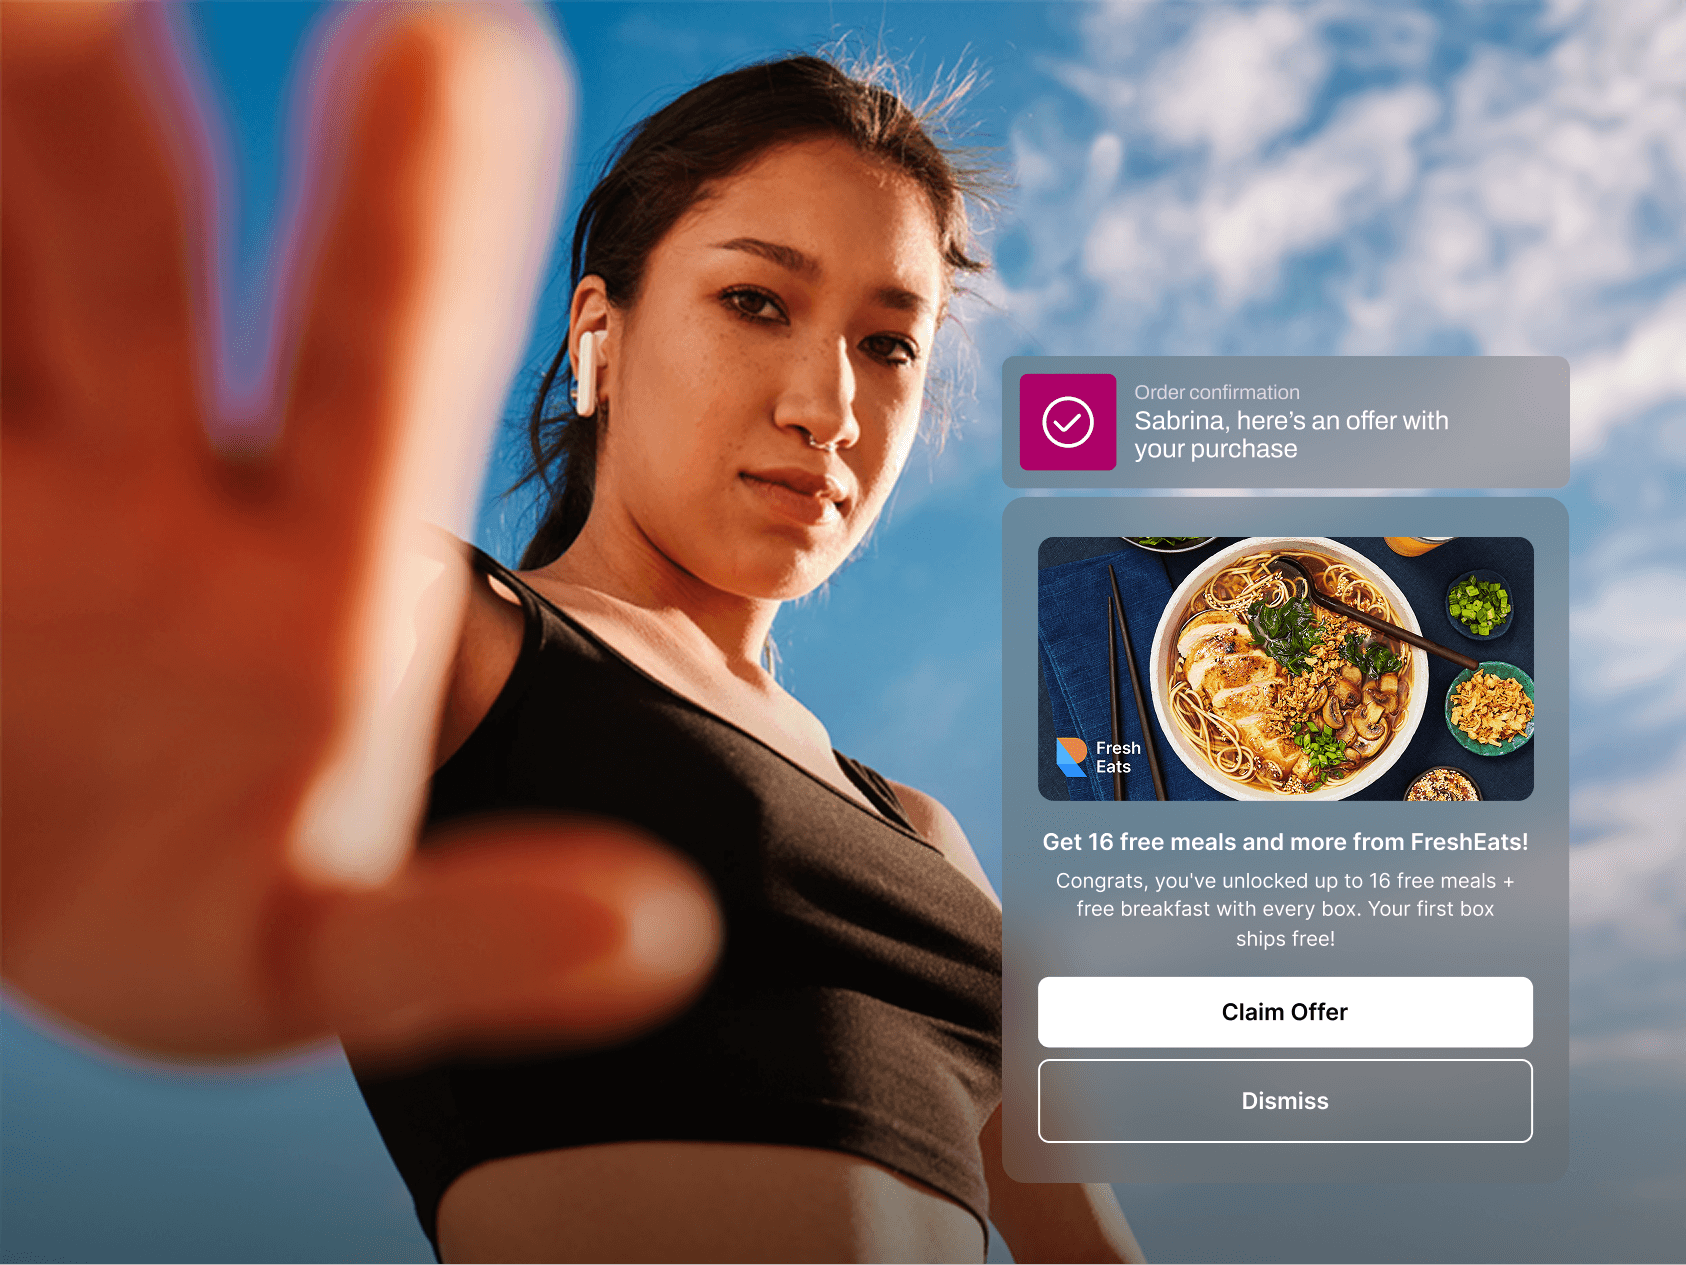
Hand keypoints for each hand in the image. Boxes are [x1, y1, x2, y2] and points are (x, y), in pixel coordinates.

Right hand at [1, 3, 718, 1063]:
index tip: (456, 42)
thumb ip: (470, 948)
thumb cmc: (208, 910)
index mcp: (317, 562)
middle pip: (125, 267)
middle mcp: (154, 474)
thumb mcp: (322, 962)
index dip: (414, 219)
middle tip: (75, 1)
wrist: (43, 906)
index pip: (379, 368)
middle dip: (90, 136)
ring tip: (3, 23)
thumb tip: (661, 942)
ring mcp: (10, 480)